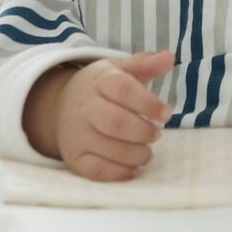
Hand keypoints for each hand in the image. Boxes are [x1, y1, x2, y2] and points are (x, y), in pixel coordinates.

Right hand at [25, 49, 175, 181]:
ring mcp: (77, 134)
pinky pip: (96, 170)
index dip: (149, 103)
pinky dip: (119, 173)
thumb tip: (169, 58)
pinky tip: (134, 168)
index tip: (167, 114)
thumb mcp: (121, 69)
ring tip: (147, 151)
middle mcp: (85, 107)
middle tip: (156, 134)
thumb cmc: (103, 88)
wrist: (61, 107)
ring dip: (137, 153)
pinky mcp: (74, 158)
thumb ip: (146, 64)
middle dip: (143, 131)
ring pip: (109, 148)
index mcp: (100, 81)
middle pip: (116, 122)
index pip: (124, 90)